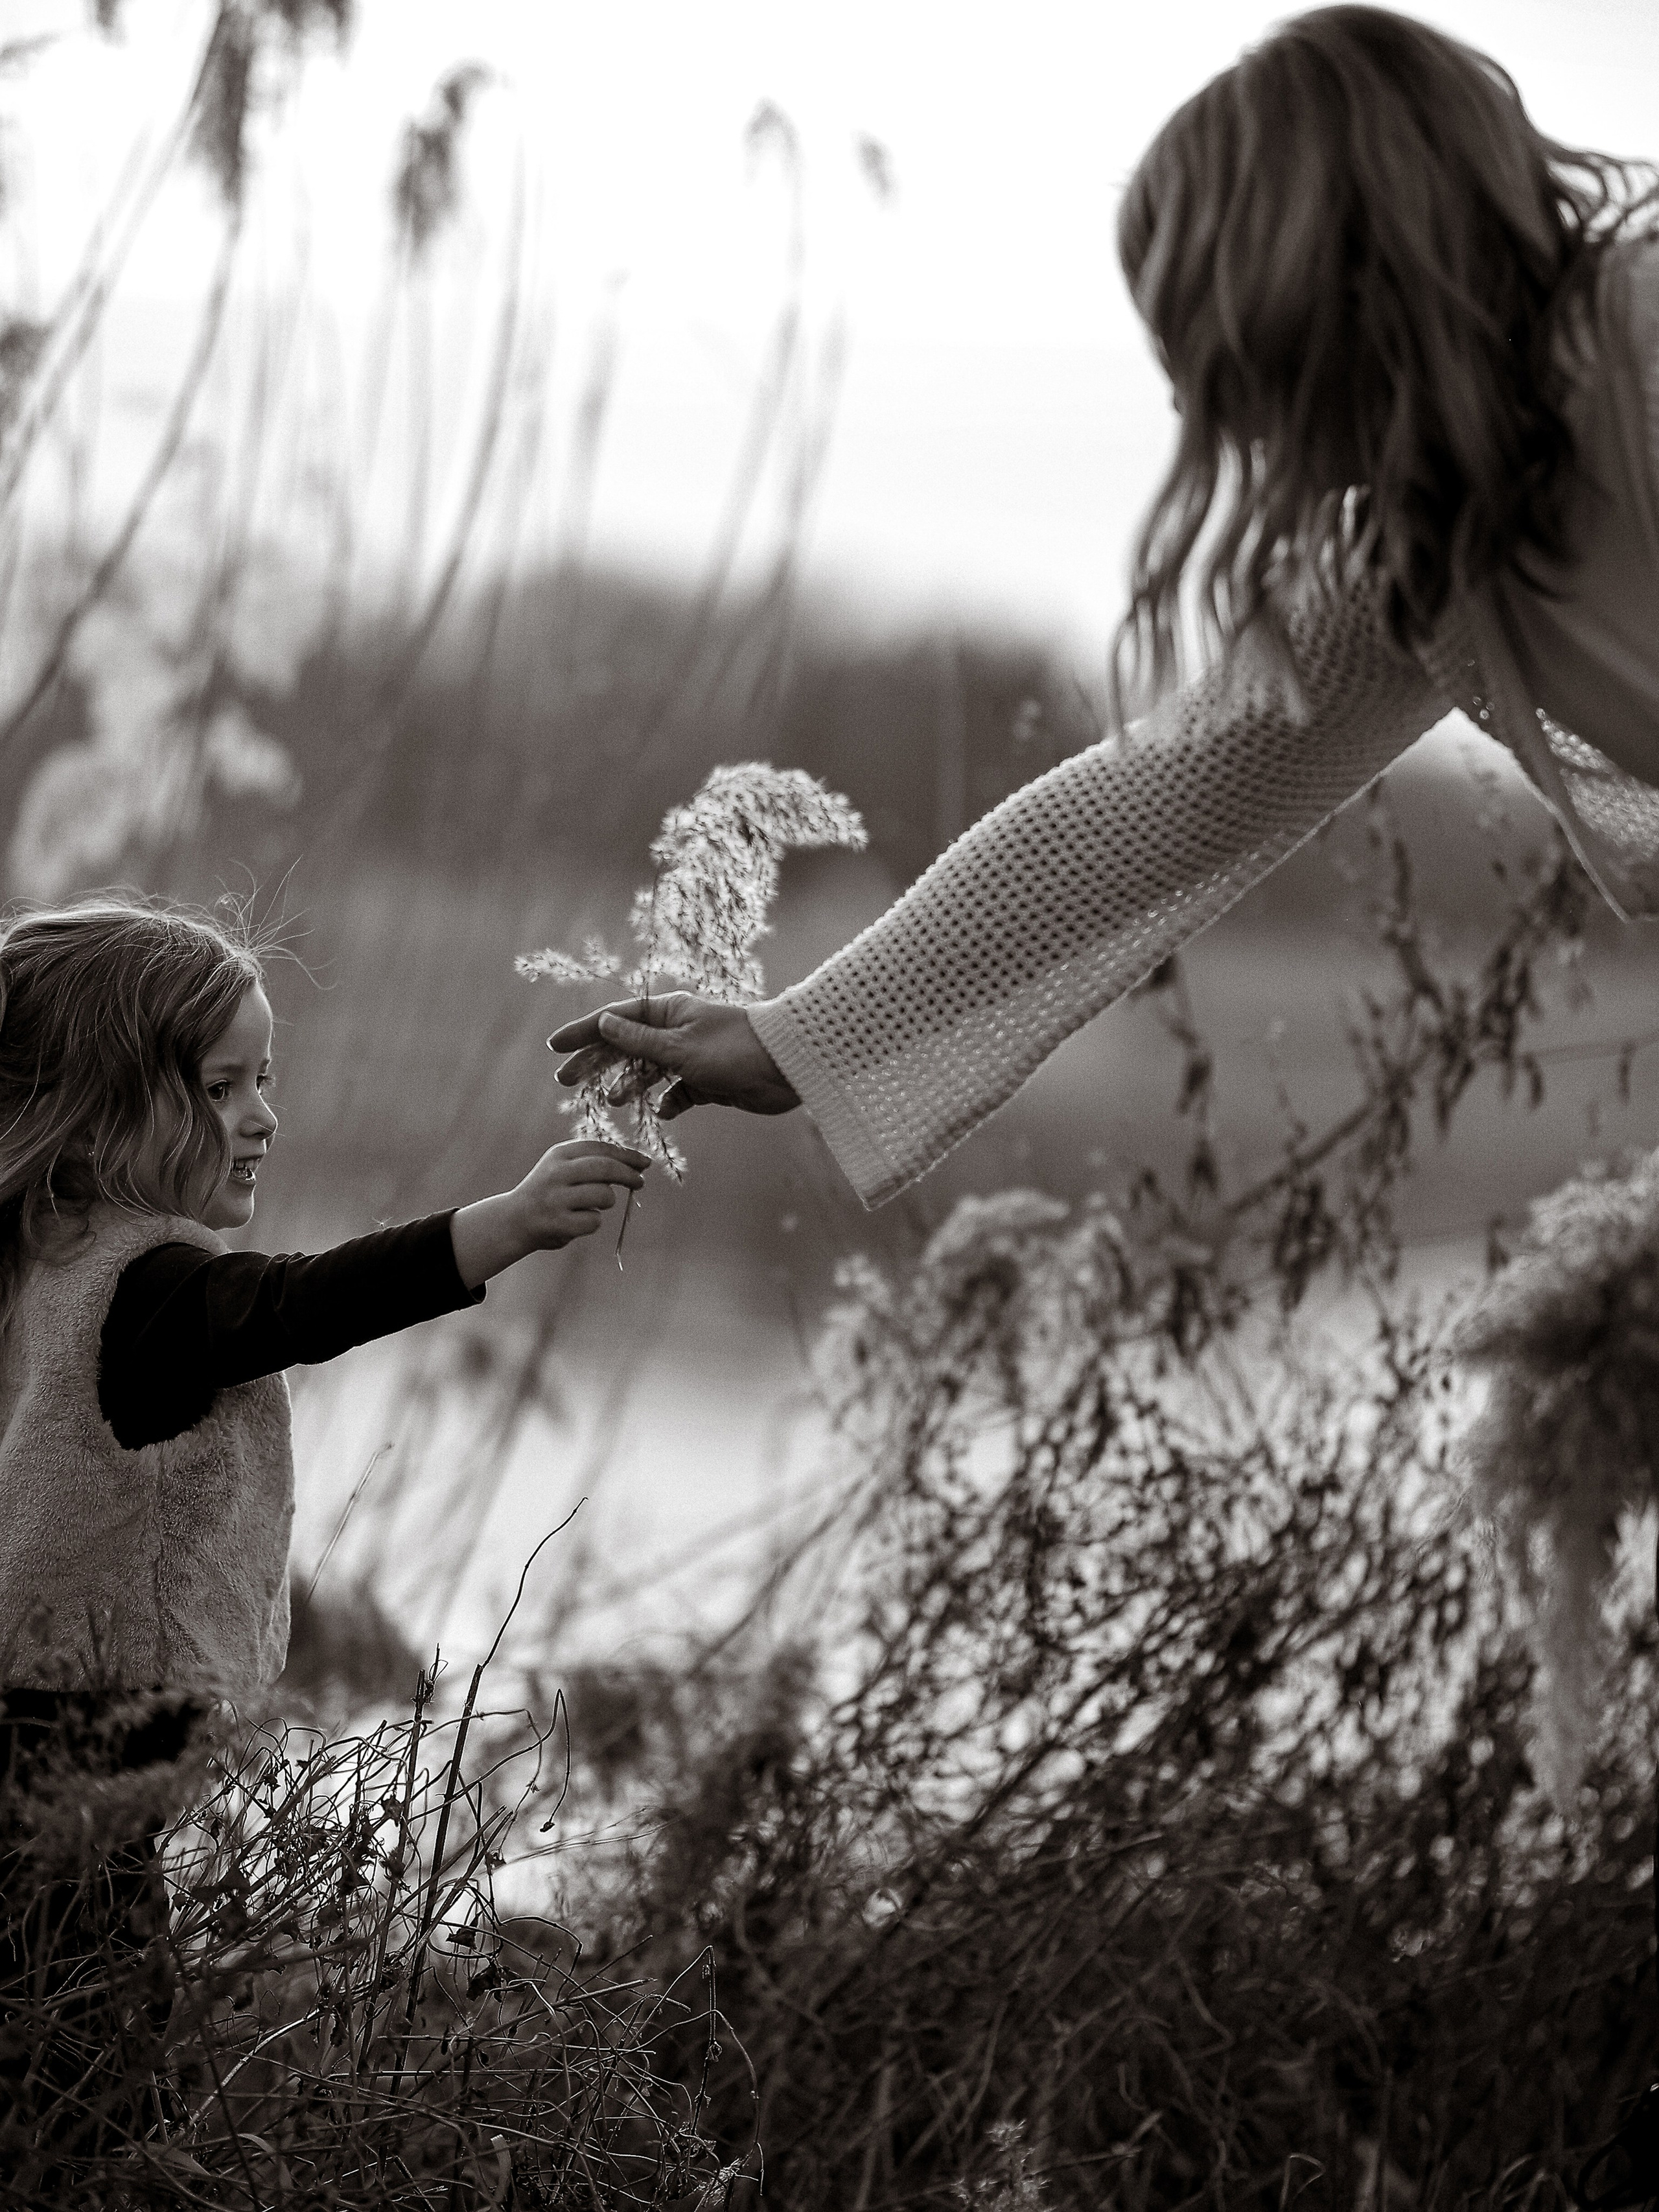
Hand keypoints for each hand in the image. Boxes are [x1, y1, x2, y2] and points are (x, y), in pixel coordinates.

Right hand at [515, 1138, 650, 1247]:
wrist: (514, 1220)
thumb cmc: (550, 1192)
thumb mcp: (563, 1168)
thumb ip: (592, 1162)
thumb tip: (635, 1164)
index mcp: (559, 1154)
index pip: (600, 1148)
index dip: (626, 1155)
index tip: (644, 1162)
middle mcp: (556, 1173)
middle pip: (605, 1167)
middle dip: (629, 1174)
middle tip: (640, 1181)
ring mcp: (556, 1199)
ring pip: (604, 1195)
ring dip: (607, 1201)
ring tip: (592, 1204)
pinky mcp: (558, 1223)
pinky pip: (594, 1221)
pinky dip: (592, 1223)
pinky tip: (576, 1222)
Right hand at [549, 993, 799, 1120]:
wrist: (786, 1068)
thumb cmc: (733, 1049)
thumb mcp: (678, 1046)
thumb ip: (638, 1039)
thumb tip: (603, 1023)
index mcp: (668, 1012)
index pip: (615, 1019)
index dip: (583, 1033)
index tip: (555, 1048)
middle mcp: (677, 1031)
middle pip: (625, 1046)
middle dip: (596, 1063)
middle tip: (566, 1081)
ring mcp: (692, 1058)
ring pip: (649, 1072)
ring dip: (630, 1085)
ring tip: (614, 1101)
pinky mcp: (708, 1082)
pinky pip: (679, 1094)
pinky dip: (669, 1103)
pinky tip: (663, 1112)